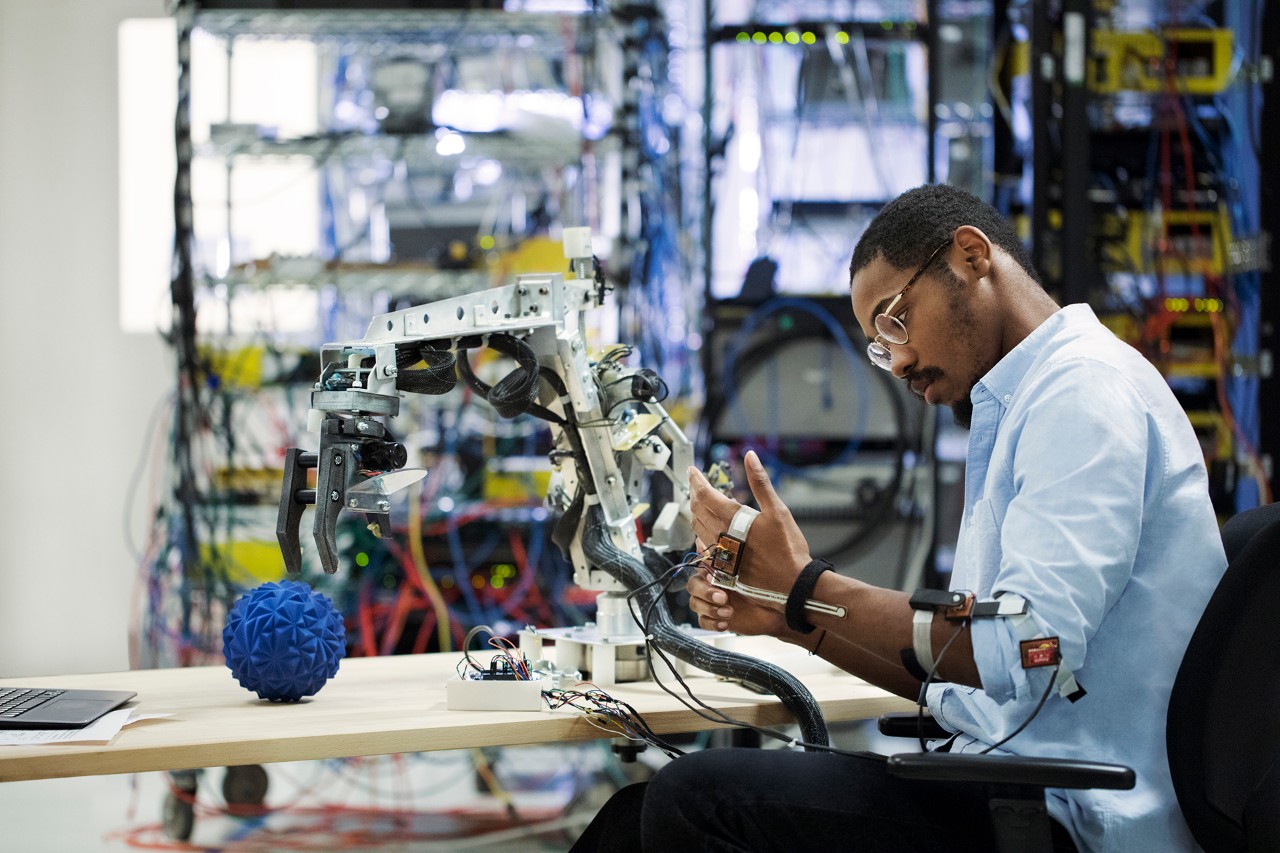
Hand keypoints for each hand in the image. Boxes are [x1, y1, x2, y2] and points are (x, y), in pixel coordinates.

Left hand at [686, 450, 811, 611]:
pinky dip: (701, 533)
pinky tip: (707, 530)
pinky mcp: (722, 567)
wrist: (792, 585)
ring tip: (700, 502)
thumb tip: (750, 456)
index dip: (696, 481)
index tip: (692, 471)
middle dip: (694, 494)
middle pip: (697, 510)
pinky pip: (704, 547)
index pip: (704, 495)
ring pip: (698, 528)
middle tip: (695, 483)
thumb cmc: (788, 549)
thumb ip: (760, 482)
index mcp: (732, 519)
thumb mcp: (778, 510)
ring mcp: (720, 553)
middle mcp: (721, 536)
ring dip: (696, 512)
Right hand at [686, 560, 785, 635]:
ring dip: (710, 609)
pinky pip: (703, 621)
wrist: (776, 612)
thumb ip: (735, 563)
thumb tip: (716, 548)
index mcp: (718, 568)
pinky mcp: (713, 618)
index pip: (699, 567)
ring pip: (696, 604)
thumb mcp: (753, 572)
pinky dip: (712, 623)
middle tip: (723, 598)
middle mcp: (711, 583)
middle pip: (694, 586)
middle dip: (706, 593)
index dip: (705, 574)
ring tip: (729, 612)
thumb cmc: (765, 588)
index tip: (715, 579)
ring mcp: (710, 601)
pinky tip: (725, 623)